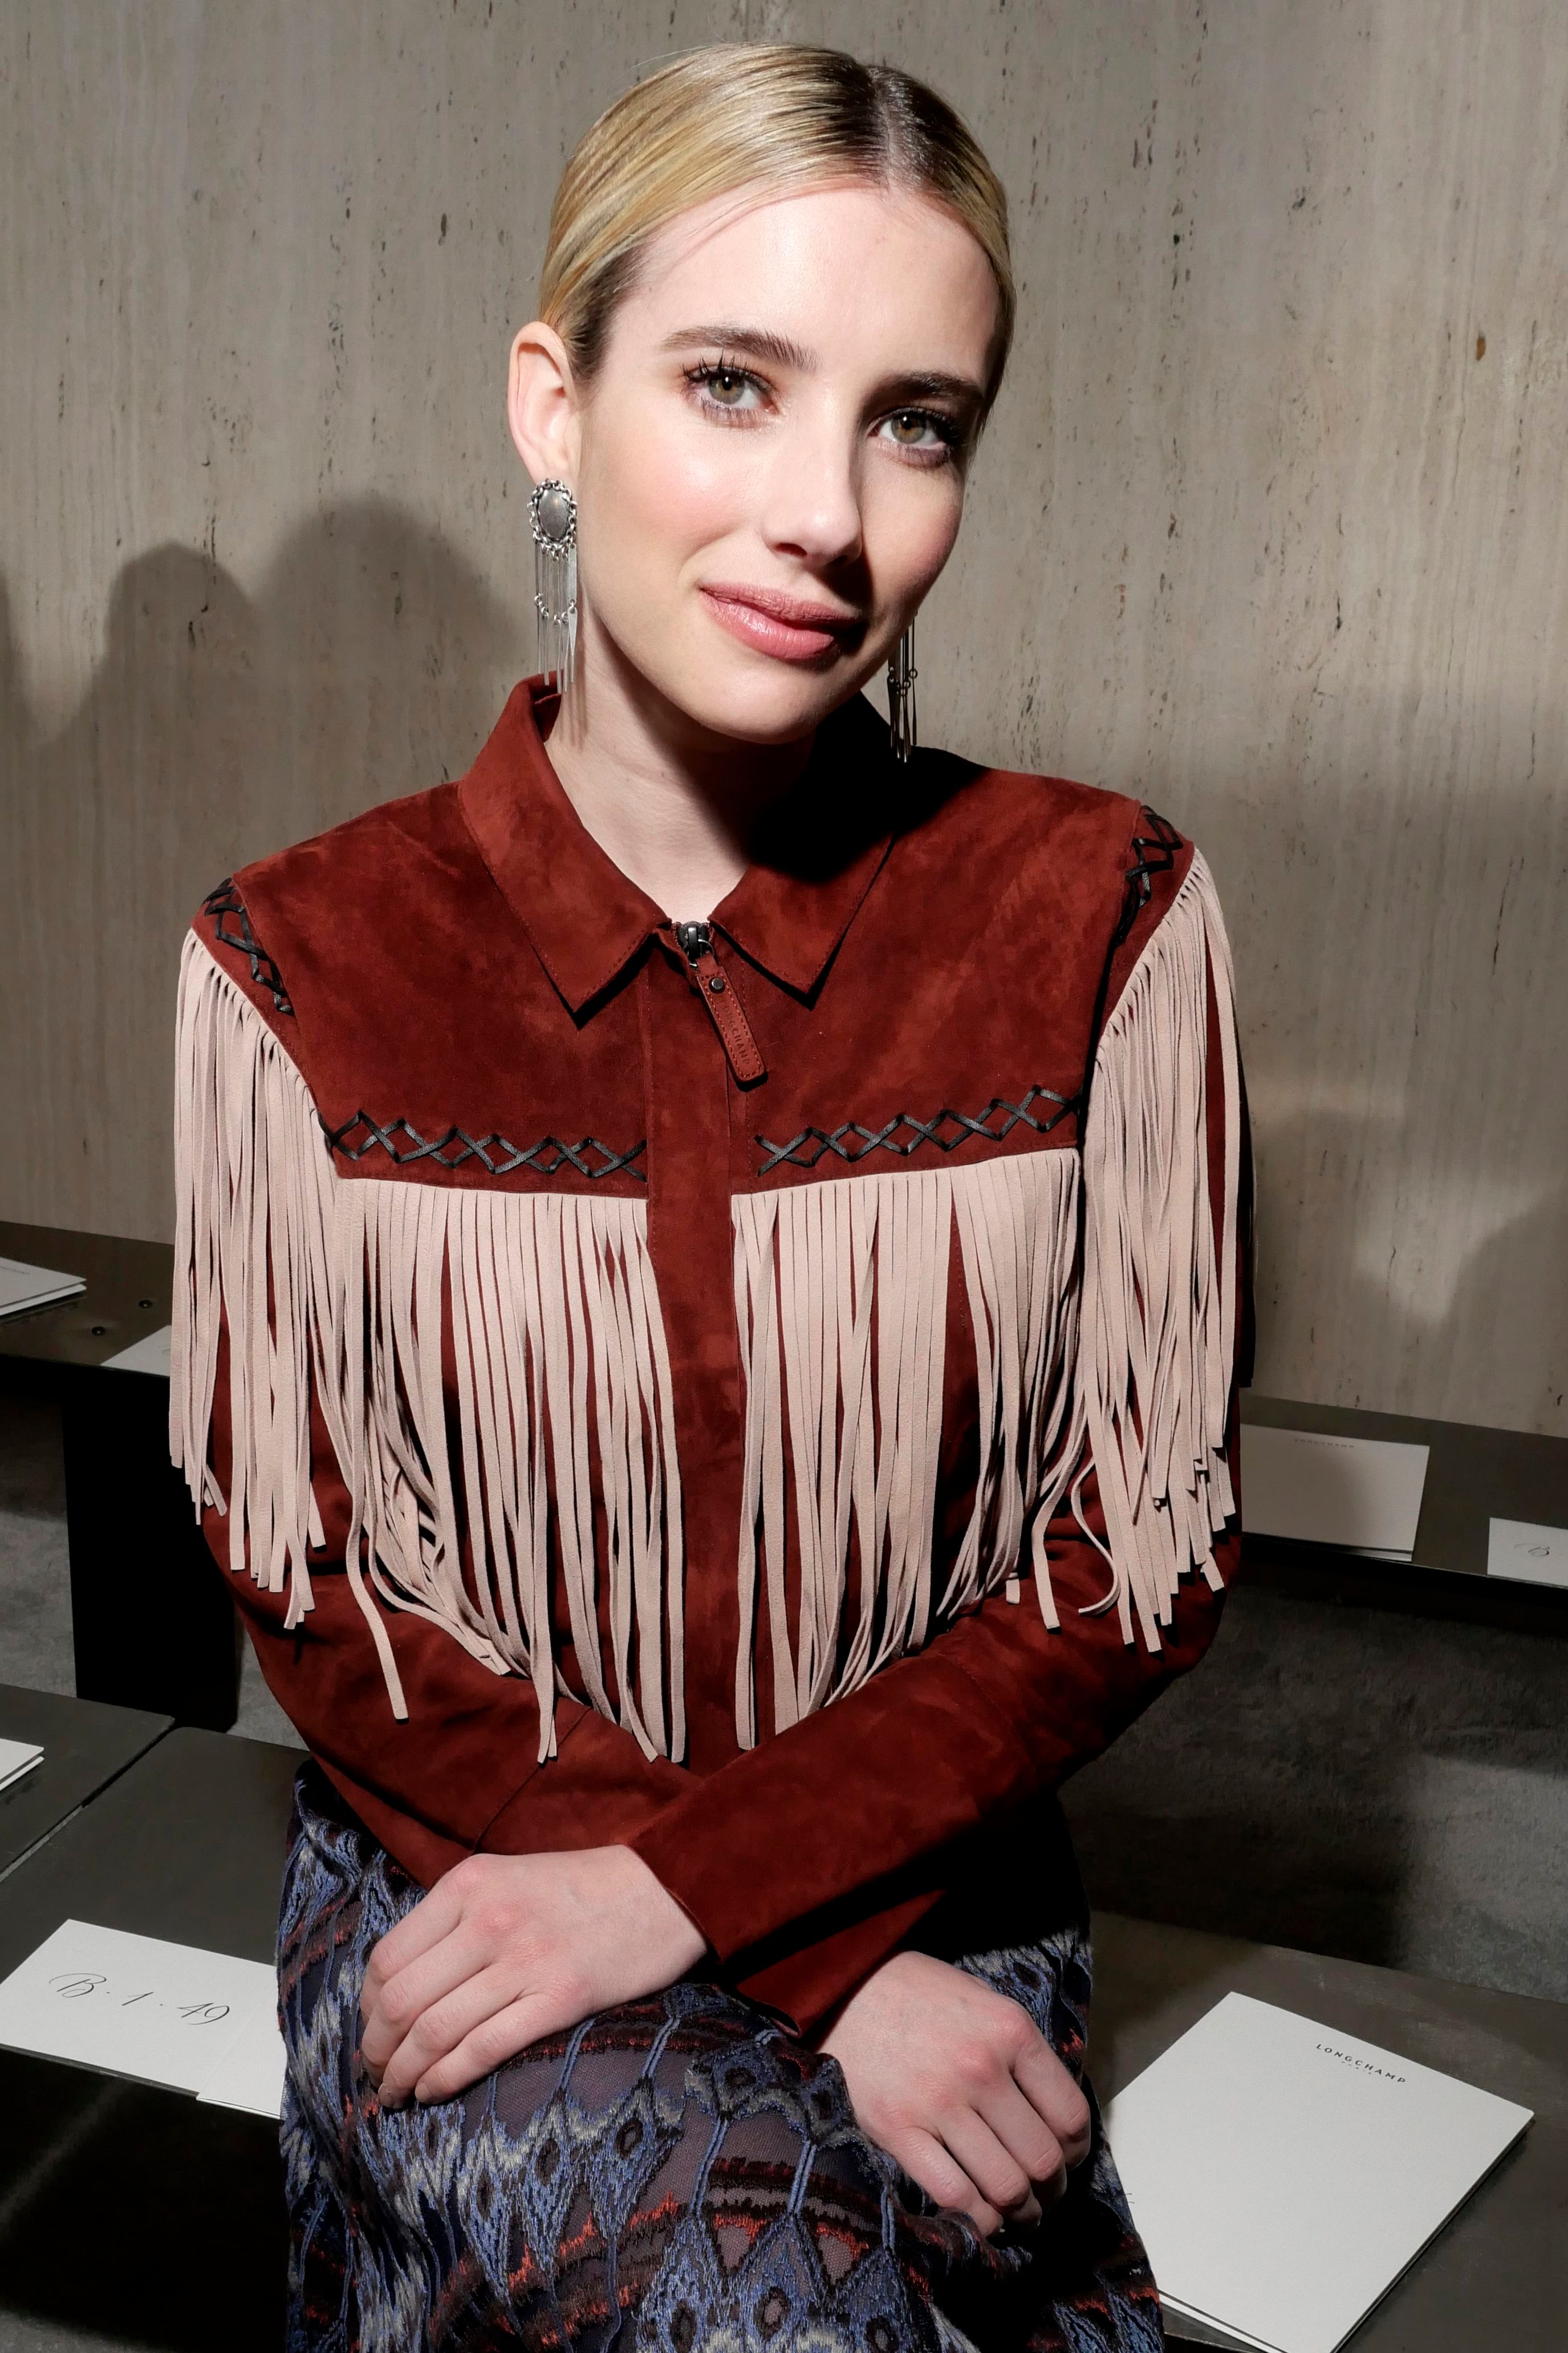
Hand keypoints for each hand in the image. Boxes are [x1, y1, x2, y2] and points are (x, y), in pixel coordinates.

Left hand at [358, 1845, 706, 2107]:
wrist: (664, 1889)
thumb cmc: (579, 1889)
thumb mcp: (506, 1878)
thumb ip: (455, 1919)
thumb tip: (397, 1983)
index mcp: (469, 1883)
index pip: (387, 1957)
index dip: (365, 2006)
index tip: (370, 2029)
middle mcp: (488, 1919)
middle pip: (399, 2001)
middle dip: (375, 2049)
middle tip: (375, 2073)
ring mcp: (524, 1960)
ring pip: (433, 2031)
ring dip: (402, 2075)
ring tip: (395, 2094)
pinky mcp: (559, 1999)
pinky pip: (481, 2049)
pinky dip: (444, 2080)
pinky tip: (432, 2093)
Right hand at [821, 1951, 1090, 2236]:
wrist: (842, 1987)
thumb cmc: (916, 1993)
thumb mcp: (981, 2001)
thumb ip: (1018, 2051)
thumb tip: (1050, 2111)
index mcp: (1010, 2030)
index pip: (1070, 2114)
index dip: (1077, 2152)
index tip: (1066, 2161)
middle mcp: (981, 2068)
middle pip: (1042, 2160)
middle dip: (1051, 2190)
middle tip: (1044, 2197)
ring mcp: (938, 2102)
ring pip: (1005, 2187)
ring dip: (1020, 2213)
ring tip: (1017, 2214)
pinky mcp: (898, 2130)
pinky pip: (955, 2196)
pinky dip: (976, 2219)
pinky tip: (978, 2214)